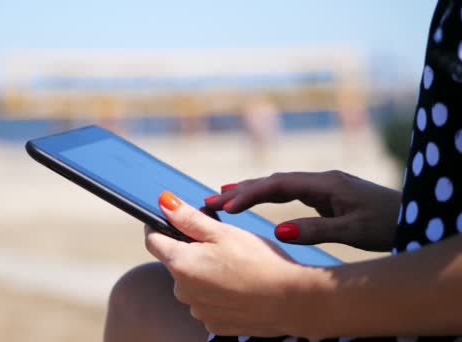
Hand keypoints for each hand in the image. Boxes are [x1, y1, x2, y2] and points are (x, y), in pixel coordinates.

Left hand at [145, 191, 308, 336]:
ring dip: (205, 273)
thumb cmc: (259, 262)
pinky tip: (240, 287)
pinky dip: (218, 294)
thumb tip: (164, 203)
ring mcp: (198, 310)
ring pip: (193, 284)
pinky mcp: (214, 324)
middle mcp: (182, 291)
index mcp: (180, 264)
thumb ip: (188, 218)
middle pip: (175, 262)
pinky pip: (207, 303)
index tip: (176, 219)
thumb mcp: (223, 232)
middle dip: (191, 250)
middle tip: (220, 243)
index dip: (160, 225)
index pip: (152, 240)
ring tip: (235, 267)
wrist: (292, 301)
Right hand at [204, 170, 400, 250]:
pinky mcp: (325, 196)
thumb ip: (316, 230)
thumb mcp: (353, 231)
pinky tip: (253, 200)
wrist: (414, 218)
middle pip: (273, 180)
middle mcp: (321, 180)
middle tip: (210, 200)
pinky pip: (287, 193)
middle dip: (241, 190)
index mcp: (327, 183)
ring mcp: (323, 186)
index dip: (250, 193)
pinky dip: (266, 196)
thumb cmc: (388, 224)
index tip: (225, 206)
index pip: (278, 184)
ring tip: (221, 199)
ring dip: (250, 192)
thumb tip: (278, 231)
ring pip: (278, 185)